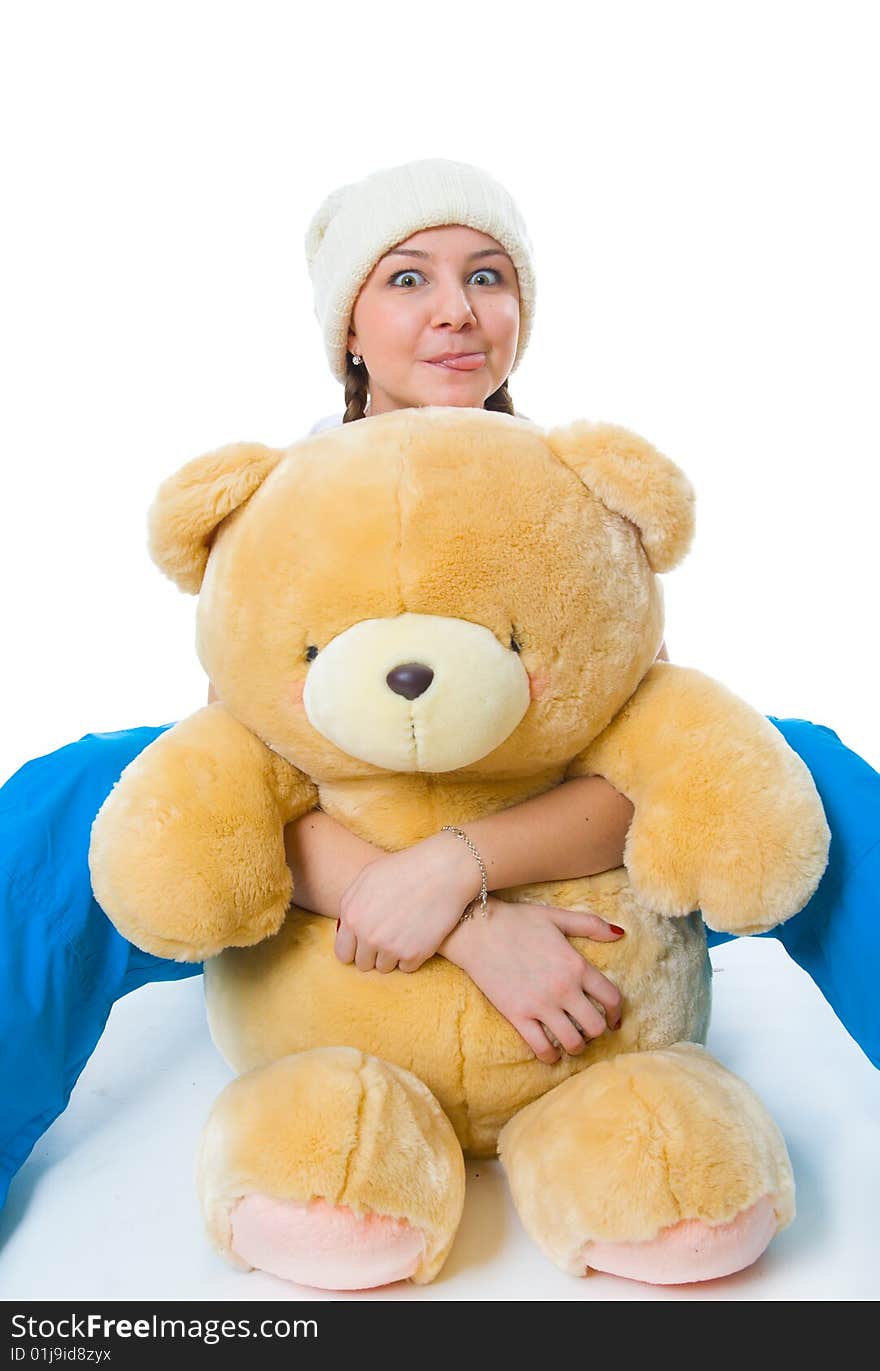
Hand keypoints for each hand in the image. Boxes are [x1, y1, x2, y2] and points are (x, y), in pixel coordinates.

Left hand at [334, 830, 485, 973]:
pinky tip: (419, 935)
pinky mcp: (414, 954)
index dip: (355, 949)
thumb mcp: (367, 877)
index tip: (365, 944)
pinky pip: (407, 968)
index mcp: (352, 915)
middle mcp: (367, 935)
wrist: (443, 870)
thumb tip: (346, 927)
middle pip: (363, 964)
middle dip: (373, 953)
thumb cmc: (406, 868)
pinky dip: (413, 956)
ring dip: (393, 955)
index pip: (343, 952)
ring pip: (384, 967)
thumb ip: (351, 904)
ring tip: (406, 931)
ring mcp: (390, 947)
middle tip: (390, 935)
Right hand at [439, 895, 624, 1064]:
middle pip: (596, 1026)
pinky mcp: (518, 1016)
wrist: (476, 930)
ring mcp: (540, 1004)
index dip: (617, 1014)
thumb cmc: (517, 920)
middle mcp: (563, 988)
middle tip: (588, 1030)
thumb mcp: (557, 916)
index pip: (612, 998)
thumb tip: (620, 933)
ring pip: (572, 1042)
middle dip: (597, 1032)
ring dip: (576, 1046)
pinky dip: (550, 1056)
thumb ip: (591, 925)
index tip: (613, 1020)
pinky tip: (549, 1051)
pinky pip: (542, 1048)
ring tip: (570, 1041)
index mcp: (576, 965)